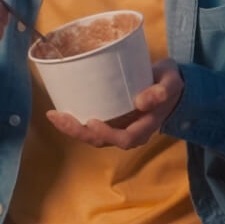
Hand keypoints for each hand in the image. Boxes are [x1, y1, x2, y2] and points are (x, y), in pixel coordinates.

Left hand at [45, 58, 184, 149]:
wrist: (168, 84)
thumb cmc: (169, 83)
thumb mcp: (171, 82)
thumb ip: (161, 91)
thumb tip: (141, 101)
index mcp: (146, 126)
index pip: (126, 138)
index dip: (107, 134)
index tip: (92, 122)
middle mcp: (130, 131)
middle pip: (102, 140)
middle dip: (79, 132)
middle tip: (58, 117)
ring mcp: (119, 127)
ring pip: (93, 136)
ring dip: (72, 129)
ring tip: (53, 115)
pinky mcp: (110, 119)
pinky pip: (91, 126)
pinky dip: (75, 121)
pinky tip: (59, 112)